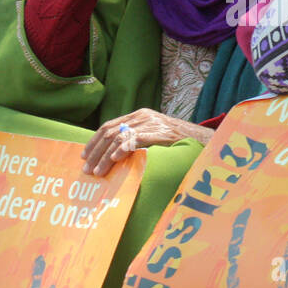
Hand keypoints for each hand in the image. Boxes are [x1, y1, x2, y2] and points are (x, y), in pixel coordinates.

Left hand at [81, 107, 212, 175]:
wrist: (202, 138)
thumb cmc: (178, 141)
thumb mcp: (154, 135)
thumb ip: (137, 138)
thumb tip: (114, 155)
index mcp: (139, 116)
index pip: (109, 126)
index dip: (94, 141)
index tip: (85, 156)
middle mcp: (142, 117)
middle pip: (109, 132)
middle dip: (96, 152)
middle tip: (87, 170)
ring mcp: (150, 123)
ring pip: (119, 138)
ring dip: (105, 157)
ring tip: (98, 172)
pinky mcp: (159, 132)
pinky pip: (135, 139)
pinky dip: (122, 149)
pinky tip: (115, 159)